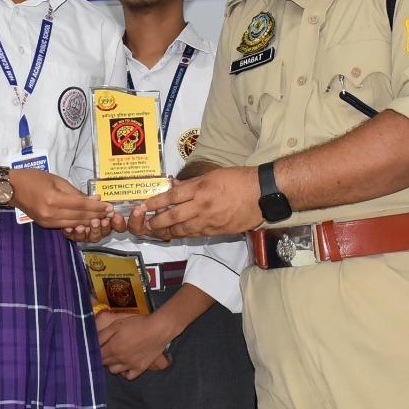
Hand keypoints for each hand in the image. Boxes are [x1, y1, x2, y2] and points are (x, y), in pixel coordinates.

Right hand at [9, 169, 115, 229]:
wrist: (11, 188)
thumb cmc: (33, 178)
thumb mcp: (56, 180)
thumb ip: (75, 192)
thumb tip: (94, 199)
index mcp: (54, 199)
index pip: (81, 205)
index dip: (97, 207)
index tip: (110, 206)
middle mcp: (51, 213)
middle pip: (80, 216)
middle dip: (97, 215)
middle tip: (110, 214)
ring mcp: (48, 222)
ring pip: (74, 223)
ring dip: (90, 221)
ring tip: (103, 218)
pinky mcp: (46, 225)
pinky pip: (66, 225)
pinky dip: (78, 224)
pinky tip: (88, 221)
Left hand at [96, 309, 173, 379]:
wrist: (158, 329)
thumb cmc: (137, 324)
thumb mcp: (117, 324)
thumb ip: (103, 334)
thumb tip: (91, 342)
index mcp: (112, 348)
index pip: (97, 355)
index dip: (95, 351)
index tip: (95, 348)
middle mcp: (119, 359)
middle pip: (104, 363)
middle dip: (103, 357)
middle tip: (106, 349)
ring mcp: (130, 365)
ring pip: (114, 371)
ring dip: (112, 364)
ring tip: (116, 356)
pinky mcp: (140, 368)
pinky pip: (128, 376)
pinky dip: (125, 372)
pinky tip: (126, 365)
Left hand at [143, 166, 263, 238]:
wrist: (263, 193)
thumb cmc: (240, 179)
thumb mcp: (213, 174)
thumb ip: (193, 183)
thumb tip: (175, 187)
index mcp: (201, 188)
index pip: (172, 196)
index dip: (156, 202)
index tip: (145, 205)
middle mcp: (203, 206)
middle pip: (173, 217)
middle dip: (157, 221)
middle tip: (147, 223)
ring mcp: (210, 221)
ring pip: (183, 229)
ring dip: (169, 231)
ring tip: (160, 230)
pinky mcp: (219, 231)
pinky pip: (197, 234)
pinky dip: (186, 233)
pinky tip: (180, 233)